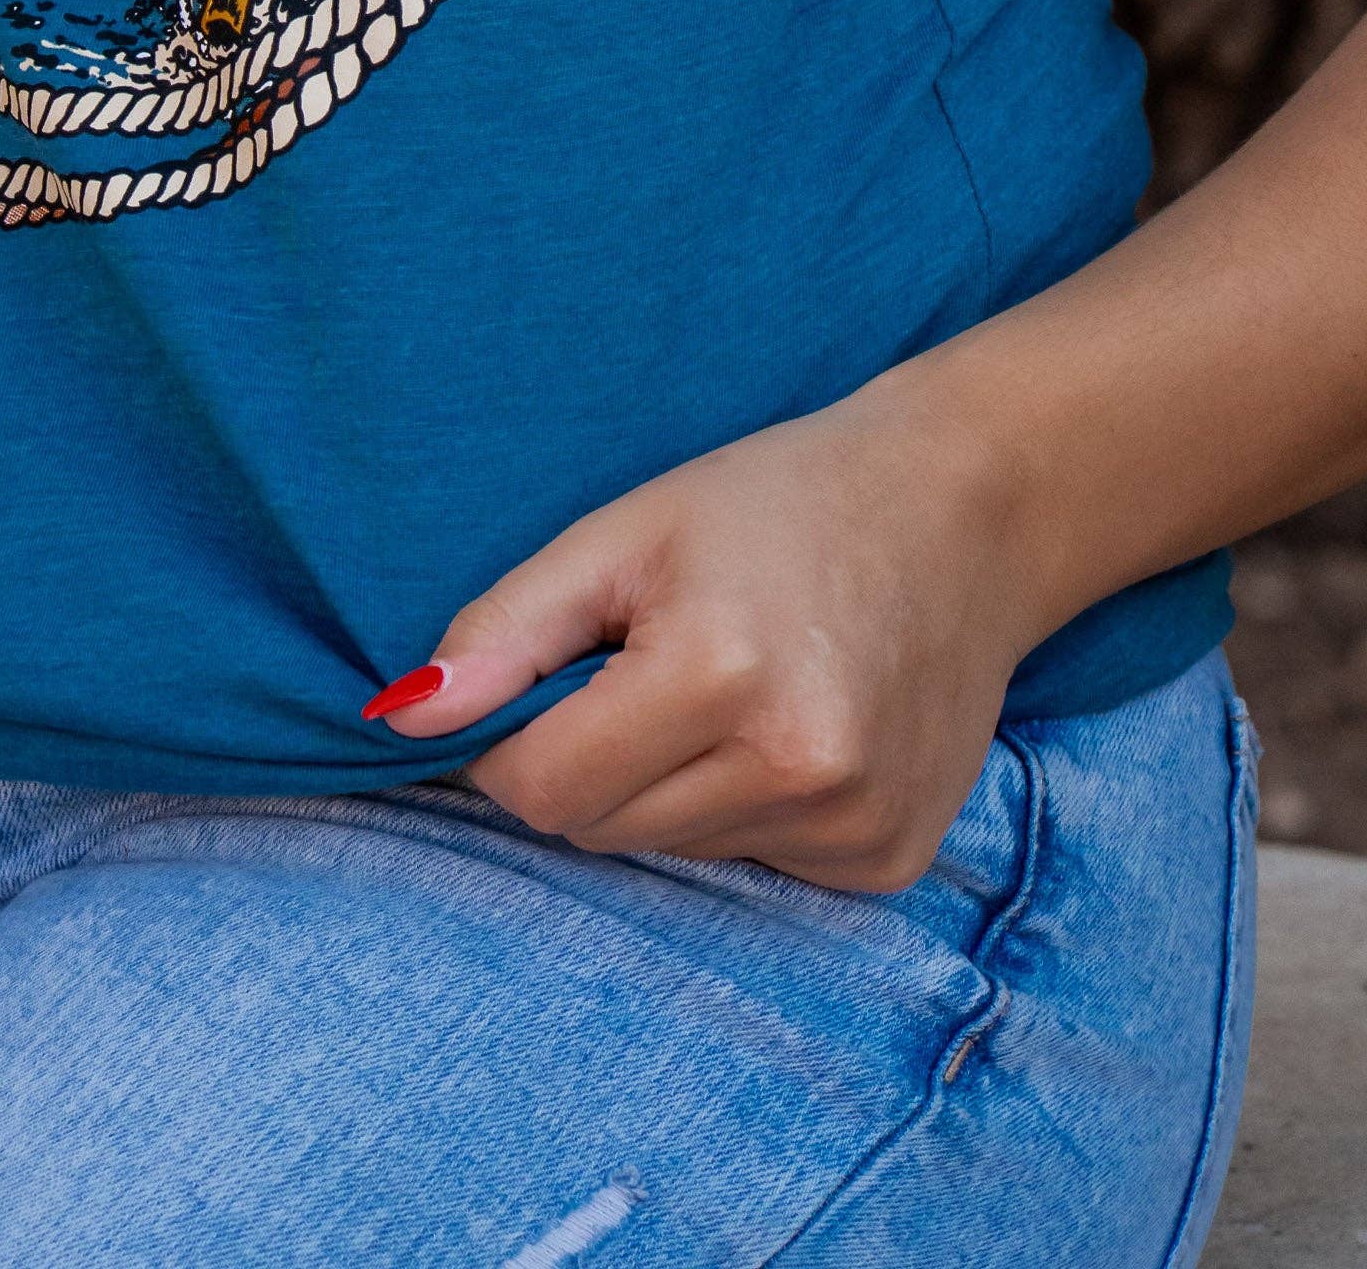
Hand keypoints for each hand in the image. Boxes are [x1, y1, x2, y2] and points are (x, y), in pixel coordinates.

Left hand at [362, 364, 1040, 888]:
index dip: (513, 742)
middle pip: (602, 831)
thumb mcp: (629, 529)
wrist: (967, 508)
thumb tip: (398, 722)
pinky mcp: (889, 861)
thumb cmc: (780, 500)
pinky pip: (758, 866)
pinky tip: (795, 723)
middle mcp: (797, 767)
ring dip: (671, 787)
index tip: (544, 683)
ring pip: (675, 853)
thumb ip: (507, 629)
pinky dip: (750, 809)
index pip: (542, 788)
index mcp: (720, 672)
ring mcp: (854, 826)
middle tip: (650, 663)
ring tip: (734, 682)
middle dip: (593, 760)